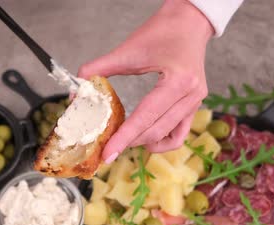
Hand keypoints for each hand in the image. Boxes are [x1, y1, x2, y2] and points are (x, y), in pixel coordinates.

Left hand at [78, 0, 213, 162]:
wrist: (188, 22)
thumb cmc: (161, 31)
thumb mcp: (127, 49)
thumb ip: (98, 69)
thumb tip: (76, 92)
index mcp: (178, 80)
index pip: (146, 116)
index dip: (124, 137)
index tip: (107, 154)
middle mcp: (191, 95)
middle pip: (156, 130)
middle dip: (130, 142)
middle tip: (107, 149)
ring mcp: (196, 102)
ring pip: (169, 136)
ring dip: (145, 143)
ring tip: (126, 142)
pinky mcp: (195, 105)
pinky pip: (179, 134)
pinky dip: (162, 141)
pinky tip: (146, 140)